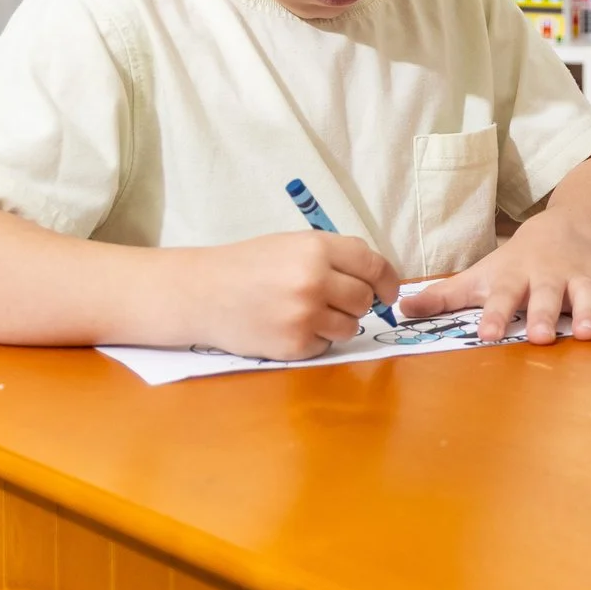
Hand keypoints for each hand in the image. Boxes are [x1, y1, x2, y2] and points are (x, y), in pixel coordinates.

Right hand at [176, 232, 400, 360]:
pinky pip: (327, 345)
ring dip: (338, 323)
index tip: (388, 293)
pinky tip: (290, 326)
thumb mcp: (293, 244)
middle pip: (364, 300)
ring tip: (307, 313)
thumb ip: (335, 256)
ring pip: (351, 327)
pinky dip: (315, 339)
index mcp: (317, 248)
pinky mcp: (295, 344)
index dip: (387, 282)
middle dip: (356, 303)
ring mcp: (305, 315)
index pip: (374, 266)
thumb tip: (378, 280)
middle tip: (330, 301)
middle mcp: (315, 280)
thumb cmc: (249, 265)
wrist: (202, 293)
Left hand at [394, 211, 590, 343]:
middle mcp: (547, 278)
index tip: (486, 335)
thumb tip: (400, 311)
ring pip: (585, 294)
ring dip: (588, 312)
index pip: (501, 297)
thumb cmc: (514, 263)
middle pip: (545, 296)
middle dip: (543, 315)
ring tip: (588, 333)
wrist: (562, 228)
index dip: (494, 315)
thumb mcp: (478, 276)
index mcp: (514, 278)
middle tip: (539, 337)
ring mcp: (579, 279)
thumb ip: (443, 297)